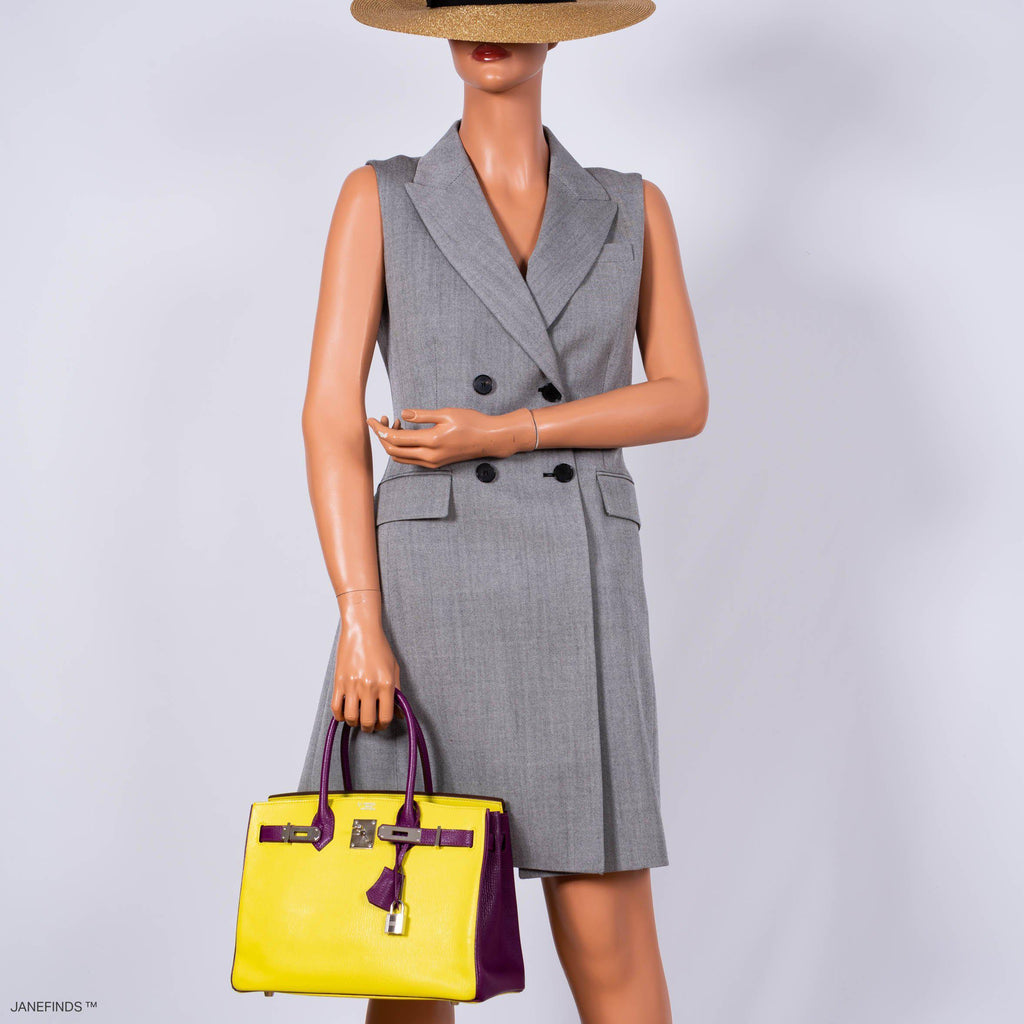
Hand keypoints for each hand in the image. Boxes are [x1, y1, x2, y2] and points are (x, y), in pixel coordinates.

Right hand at [332, 605, 399, 732]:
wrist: (361, 630)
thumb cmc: (380, 648)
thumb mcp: (394, 669)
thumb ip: (398, 693)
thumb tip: (400, 714)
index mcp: (386, 684)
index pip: (385, 716)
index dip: (383, 725)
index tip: (381, 724)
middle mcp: (369, 686)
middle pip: (367, 721)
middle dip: (369, 728)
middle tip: (369, 725)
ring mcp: (352, 685)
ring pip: (351, 717)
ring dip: (354, 723)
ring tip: (357, 718)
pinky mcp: (339, 682)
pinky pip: (336, 707)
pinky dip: (340, 716)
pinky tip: (345, 713)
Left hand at [366, 407, 534, 467]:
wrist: (488, 439)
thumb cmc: (472, 423)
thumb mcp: (446, 413)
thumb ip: (423, 415)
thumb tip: (403, 414)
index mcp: (431, 442)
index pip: (395, 439)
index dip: (379, 429)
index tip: (371, 419)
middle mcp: (430, 456)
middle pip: (393, 451)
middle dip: (382, 436)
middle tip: (382, 419)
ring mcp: (432, 462)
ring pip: (400, 458)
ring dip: (392, 443)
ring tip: (395, 424)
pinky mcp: (435, 464)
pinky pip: (410, 459)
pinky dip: (402, 448)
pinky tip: (406, 433)